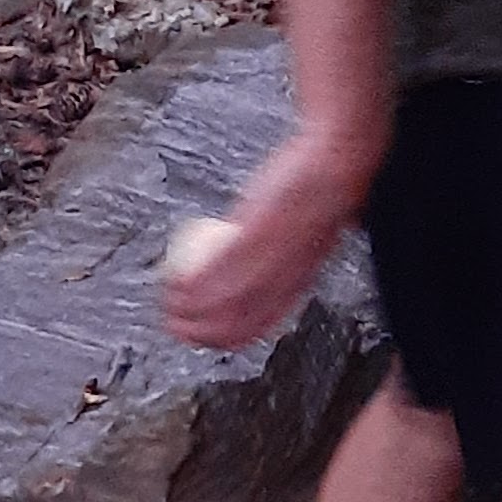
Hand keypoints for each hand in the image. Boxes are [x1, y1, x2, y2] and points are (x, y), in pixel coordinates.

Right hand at [160, 126, 377, 351]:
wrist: (335, 163)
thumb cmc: (325, 195)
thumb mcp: (308, 242)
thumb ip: (284, 261)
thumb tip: (263, 266)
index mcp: (295, 285)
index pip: (252, 329)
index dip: (219, 338)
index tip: (199, 332)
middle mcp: (281, 280)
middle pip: (228, 325)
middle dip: (192, 330)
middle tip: (172, 319)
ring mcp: (267, 260)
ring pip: (214, 302)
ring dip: (182, 306)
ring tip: (166, 295)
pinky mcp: (252, 234)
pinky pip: (212, 268)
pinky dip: (187, 279)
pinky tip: (174, 276)